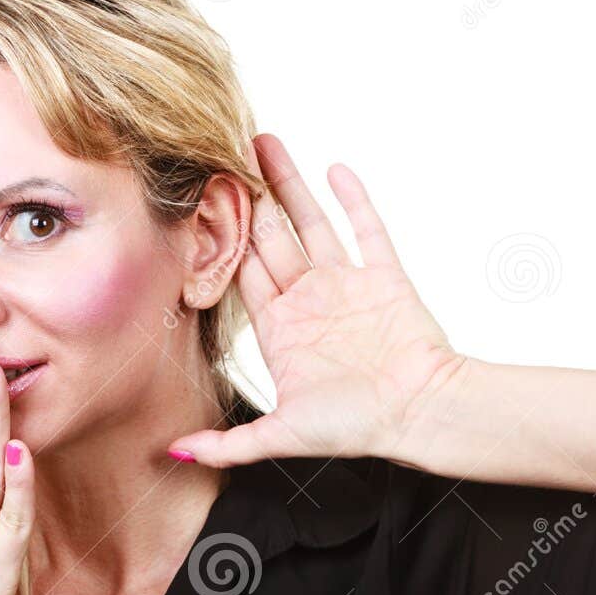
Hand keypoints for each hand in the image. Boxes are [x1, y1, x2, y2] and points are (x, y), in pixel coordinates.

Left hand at [167, 134, 466, 466]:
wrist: (422, 414)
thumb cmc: (357, 427)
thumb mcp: (281, 436)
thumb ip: (228, 443)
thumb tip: (173, 452)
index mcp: (281, 330)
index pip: (240, 272)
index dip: (218, 237)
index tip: (195, 200)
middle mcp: (310, 301)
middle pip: (268, 237)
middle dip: (246, 197)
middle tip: (219, 153)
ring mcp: (347, 285)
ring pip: (310, 222)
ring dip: (288, 183)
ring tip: (262, 142)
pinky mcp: (385, 276)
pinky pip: (367, 229)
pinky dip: (353, 198)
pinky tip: (334, 168)